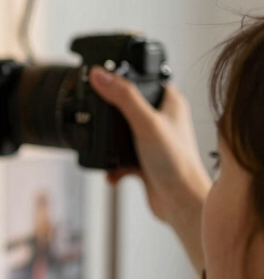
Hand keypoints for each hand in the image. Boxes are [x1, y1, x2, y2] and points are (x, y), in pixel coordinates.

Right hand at [90, 66, 211, 271]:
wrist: (180, 204)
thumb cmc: (177, 164)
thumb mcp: (145, 123)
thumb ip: (122, 97)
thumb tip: (99, 74)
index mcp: (170, 104)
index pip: (145, 79)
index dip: (125, 76)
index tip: (103, 77)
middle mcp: (163, 120)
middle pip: (127, 105)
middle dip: (110, 114)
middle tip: (98, 114)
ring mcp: (153, 141)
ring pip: (121, 132)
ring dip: (108, 142)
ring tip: (105, 147)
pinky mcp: (144, 161)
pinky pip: (119, 156)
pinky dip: (111, 164)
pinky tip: (111, 171)